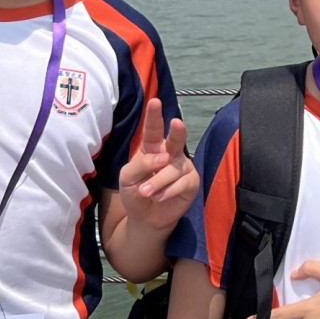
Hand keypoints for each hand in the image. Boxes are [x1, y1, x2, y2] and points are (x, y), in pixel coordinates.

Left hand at [120, 99, 197, 230]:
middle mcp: (170, 153)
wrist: (147, 217)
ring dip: (157, 182)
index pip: (153, 129)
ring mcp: (182, 166)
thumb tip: (163, 158)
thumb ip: (141, 164)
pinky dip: (167, 191)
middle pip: (176, 139)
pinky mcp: (191, 182)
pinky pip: (181, 183)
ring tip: (146, 192)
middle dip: (177, 131)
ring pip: (172, 168)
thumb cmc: (136, 192)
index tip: (155, 101)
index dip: (154, 115)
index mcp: (152, 148)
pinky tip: (160, 197)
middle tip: (176, 123)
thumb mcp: (128, 177)